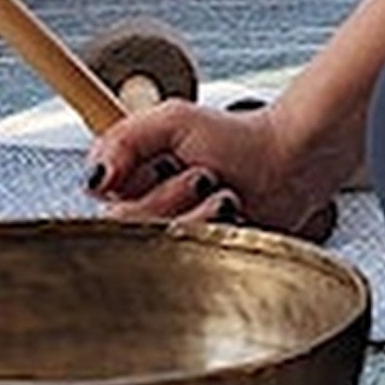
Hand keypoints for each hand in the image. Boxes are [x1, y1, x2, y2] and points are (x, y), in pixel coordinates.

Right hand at [84, 97, 357, 240]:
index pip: (98, 195)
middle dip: (169, 195)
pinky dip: (215, 232)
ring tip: (224, 194)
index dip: (132, 182)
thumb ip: (124, 139)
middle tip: (203, 175)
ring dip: (197, 213)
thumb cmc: (235, 139)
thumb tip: (94, 179)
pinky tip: (233, 217)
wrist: (290, 164)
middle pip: (124, 224)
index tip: (164, 163)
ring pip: (155, 243)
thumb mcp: (173, 121)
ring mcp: (171, 242)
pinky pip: (188, 262)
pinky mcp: (199, 264)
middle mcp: (143, 216)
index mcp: (129, 183)